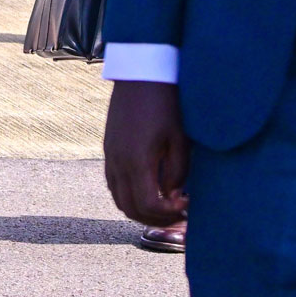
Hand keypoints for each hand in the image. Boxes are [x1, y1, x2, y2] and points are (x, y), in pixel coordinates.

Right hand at [103, 81, 189, 226]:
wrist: (141, 76)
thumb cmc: (166, 105)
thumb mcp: (180, 139)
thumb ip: (177, 172)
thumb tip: (173, 195)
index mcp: (137, 161)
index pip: (149, 206)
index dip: (169, 214)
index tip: (187, 206)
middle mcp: (118, 162)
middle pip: (130, 209)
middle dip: (156, 219)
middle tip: (178, 215)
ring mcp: (110, 156)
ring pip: (118, 199)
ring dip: (140, 210)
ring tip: (164, 207)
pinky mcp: (108, 149)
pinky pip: (113, 184)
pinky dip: (129, 196)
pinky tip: (148, 189)